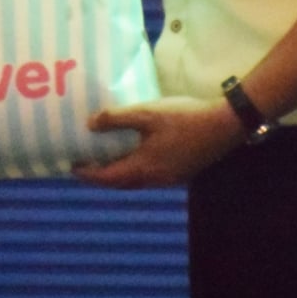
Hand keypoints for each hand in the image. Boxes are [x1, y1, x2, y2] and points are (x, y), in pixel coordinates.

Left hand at [74, 98, 242, 188]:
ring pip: (135, 182)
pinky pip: (148, 177)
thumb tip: (90, 125)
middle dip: (100, 177)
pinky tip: (133, 155)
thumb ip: (116, 119)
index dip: (87, 174)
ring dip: (117, 174)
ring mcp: (169, 178)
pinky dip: (134, 170)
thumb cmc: (184, 118)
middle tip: (84, 166)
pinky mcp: (180, 172)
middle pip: (119, 184)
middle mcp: (154, 179)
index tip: (71, 167)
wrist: (226, 125)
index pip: (106, 178)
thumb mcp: (146, 113)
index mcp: (143, 168)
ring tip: (105, 160)